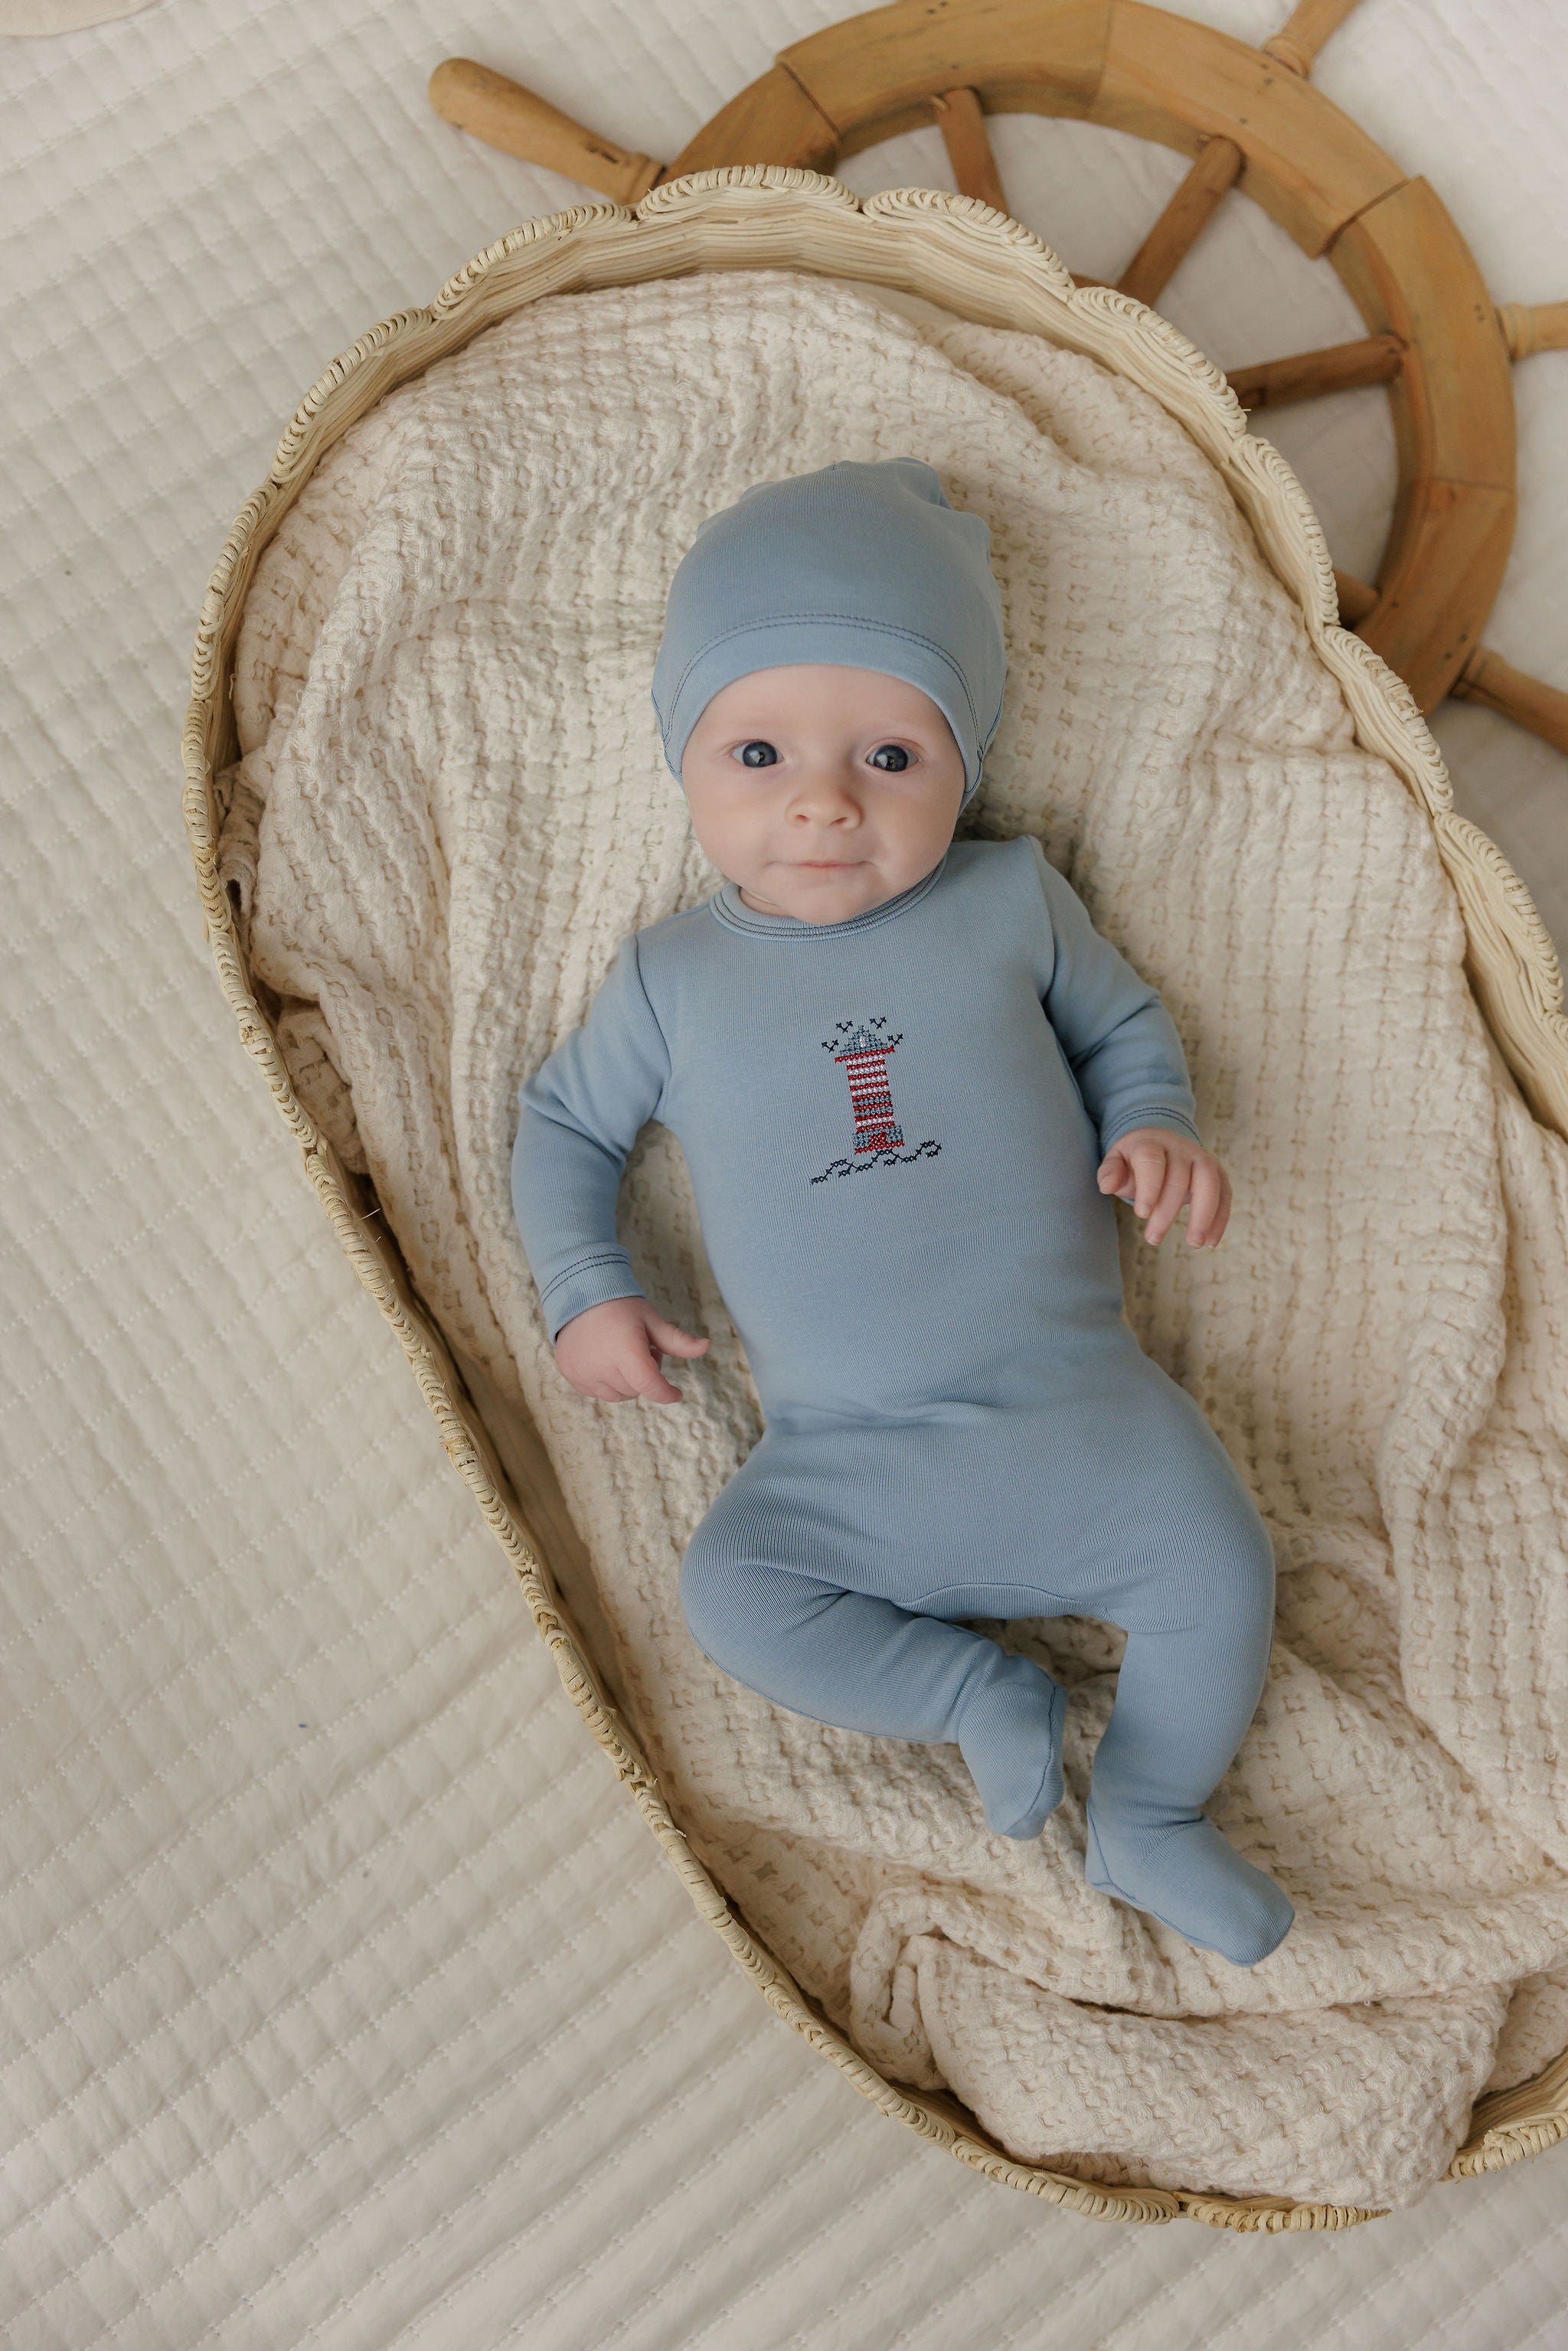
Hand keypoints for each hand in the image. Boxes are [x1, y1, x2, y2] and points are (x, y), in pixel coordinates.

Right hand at [553, 1295, 709, 1401]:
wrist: (580, 1293)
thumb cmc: (620, 1307)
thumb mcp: (651, 1320)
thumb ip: (678, 1341)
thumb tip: (707, 1347)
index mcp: (625, 1350)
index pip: (649, 1385)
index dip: (666, 1393)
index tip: (676, 1393)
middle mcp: (601, 1365)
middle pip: (636, 1390)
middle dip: (645, 1376)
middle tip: (643, 1350)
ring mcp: (582, 1373)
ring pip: (617, 1395)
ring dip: (626, 1382)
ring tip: (622, 1354)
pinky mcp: (571, 1375)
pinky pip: (597, 1392)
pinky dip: (606, 1382)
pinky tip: (604, 1359)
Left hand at [1096, 1126, 1230, 1247]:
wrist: (1160, 1144)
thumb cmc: (1134, 1161)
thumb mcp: (1116, 1162)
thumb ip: (1110, 1172)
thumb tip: (1107, 1185)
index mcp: (1151, 1143)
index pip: (1152, 1161)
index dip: (1149, 1187)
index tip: (1142, 1214)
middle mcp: (1181, 1148)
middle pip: (1180, 1177)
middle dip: (1167, 1211)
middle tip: (1153, 1238)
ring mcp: (1202, 1158)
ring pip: (1210, 1183)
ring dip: (1204, 1215)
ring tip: (1195, 1244)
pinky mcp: (1218, 1173)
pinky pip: (1224, 1194)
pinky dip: (1220, 1218)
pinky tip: (1210, 1242)